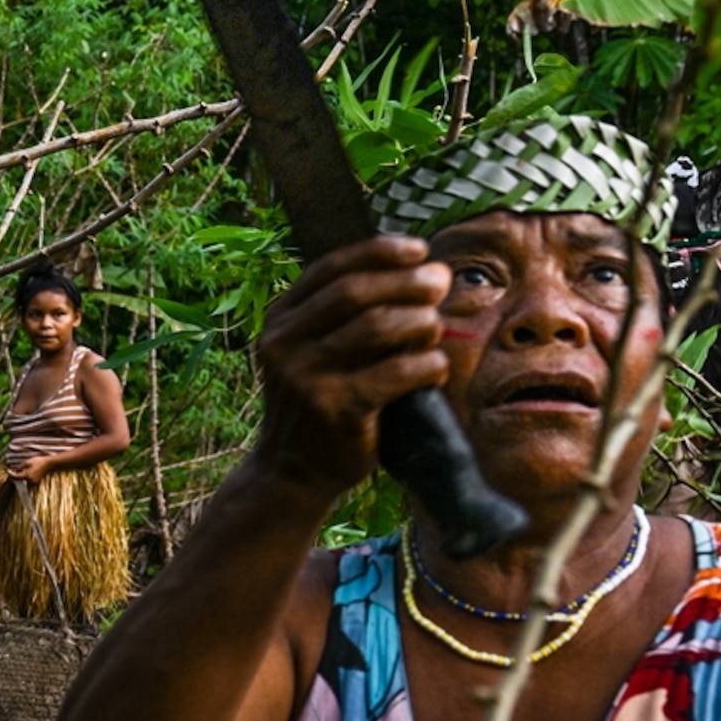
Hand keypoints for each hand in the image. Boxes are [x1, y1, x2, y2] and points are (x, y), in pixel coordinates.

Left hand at [7, 453, 51, 485]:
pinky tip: (25, 472)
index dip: (10, 474)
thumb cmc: (38, 461)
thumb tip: (15, 470)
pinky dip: (25, 477)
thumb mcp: (27, 462)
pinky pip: (28, 480)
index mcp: (27, 475)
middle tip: (11, 470)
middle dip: (15, 475)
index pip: (16, 477)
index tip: (7, 470)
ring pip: (24, 480)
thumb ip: (20, 467)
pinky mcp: (36, 482)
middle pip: (20, 479)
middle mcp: (30, 481)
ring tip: (18, 471)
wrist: (49, 464)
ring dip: (20, 477)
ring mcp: (34, 482)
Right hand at [252, 236, 451, 495]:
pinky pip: (396, 374)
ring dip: (420, 321)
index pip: (330, 269)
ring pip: (377, 328)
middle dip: (406, 281)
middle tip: (441, 282)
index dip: (378, 252)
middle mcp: (284, 344)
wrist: (292, 470)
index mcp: (279, 320)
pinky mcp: (335, 410)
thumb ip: (348, 315)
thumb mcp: (314, 352)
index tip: (419, 249)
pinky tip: (436, 369)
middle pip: (354, 293)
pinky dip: (426, 365)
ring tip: (435, 328)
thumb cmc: (320, 402)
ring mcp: (306, 378)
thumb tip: (422, 271)